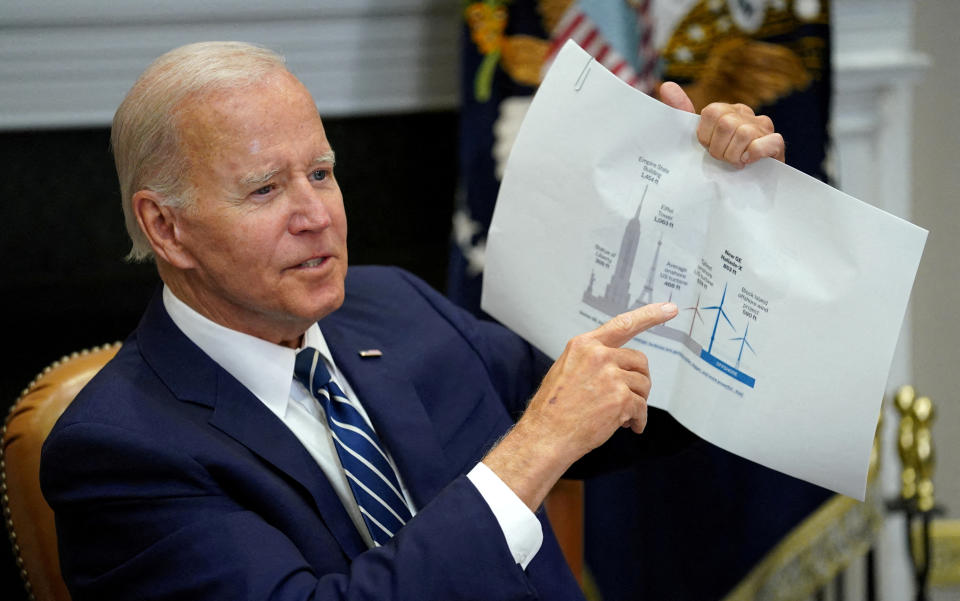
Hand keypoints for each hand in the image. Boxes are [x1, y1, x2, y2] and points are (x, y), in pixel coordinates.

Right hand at [483, 302, 677, 509]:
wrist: (546, 436)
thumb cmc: (554, 408)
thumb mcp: (566, 369)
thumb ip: (592, 359)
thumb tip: (621, 364)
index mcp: (585, 344)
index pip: (623, 324)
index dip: (650, 315)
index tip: (670, 308)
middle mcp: (599, 355)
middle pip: (640, 361)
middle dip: (638, 380)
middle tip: (628, 398)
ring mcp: (611, 376)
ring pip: (643, 385)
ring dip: (637, 402)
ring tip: (620, 415)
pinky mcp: (620, 398)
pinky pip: (641, 408)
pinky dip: (638, 420)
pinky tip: (627, 426)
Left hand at [659, 81, 785, 166]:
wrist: (742, 187)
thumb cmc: (717, 160)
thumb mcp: (697, 139)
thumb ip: (682, 113)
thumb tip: (666, 86)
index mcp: (726, 110)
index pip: (712, 112)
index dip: (706, 136)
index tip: (707, 148)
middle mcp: (745, 114)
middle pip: (726, 124)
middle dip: (719, 149)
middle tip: (721, 159)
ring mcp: (763, 127)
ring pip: (744, 133)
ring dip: (734, 155)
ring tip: (734, 163)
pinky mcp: (776, 144)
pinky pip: (769, 142)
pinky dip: (755, 154)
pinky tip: (748, 162)